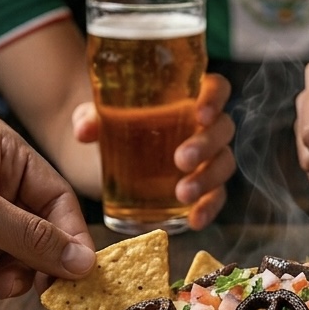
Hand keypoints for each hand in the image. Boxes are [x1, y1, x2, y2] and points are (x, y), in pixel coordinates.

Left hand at [0, 118, 94, 298]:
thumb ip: (30, 236)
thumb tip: (83, 261)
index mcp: (4, 151)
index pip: (56, 198)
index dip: (69, 238)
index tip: (78, 275)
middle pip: (38, 226)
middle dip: (33, 260)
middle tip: (29, 289)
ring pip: (13, 247)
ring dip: (8, 272)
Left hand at [72, 73, 235, 229]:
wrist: (100, 155)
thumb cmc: (108, 124)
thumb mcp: (96, 117)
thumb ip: (90, 117)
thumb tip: (85, 130)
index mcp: (186, 97)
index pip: (216, 88)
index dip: (215, 98)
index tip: (201, 113)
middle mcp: (202, 126)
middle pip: (223, 129)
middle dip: (206, 145)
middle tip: (180, 160)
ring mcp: (205, 158)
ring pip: (223, 164)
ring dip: (208, 179)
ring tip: (182, 194)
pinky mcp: (200, 187)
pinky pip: (215, 197)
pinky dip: (209, 209)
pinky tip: (194, 221)